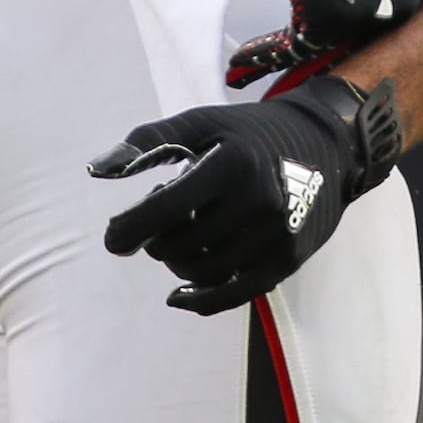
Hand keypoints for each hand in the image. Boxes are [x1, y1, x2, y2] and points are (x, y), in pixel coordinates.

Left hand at [93, 73, 402, 312]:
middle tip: (165, 220)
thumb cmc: (248, 135)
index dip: (129, 229)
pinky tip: (178, 294)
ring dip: (178, 262)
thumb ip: (147, 143)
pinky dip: (198, 299)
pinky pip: (230, 295)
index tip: (114, 238)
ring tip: (185, 236)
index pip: (164, 210)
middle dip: (158, 238)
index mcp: (232, 164)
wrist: (326, 145)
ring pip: (200, 272)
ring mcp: (275, 236)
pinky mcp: (287, 261)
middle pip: (178, 245)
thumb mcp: (201, 124)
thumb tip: (96, 170)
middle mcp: (258, 202)